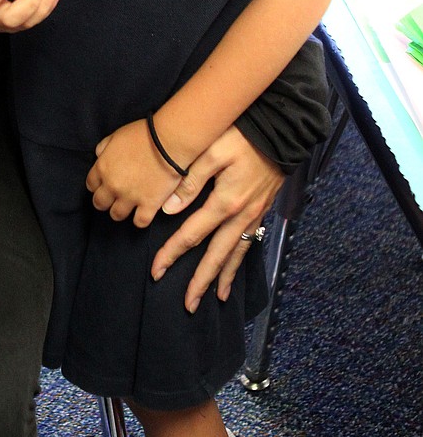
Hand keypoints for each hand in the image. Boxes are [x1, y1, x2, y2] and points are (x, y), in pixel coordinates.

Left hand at [86, 119, 181, 226]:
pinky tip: (143, 213)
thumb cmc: (144, 134)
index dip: (97, 186)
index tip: (103, 185)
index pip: (91, 185)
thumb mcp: (117, 135)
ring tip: (127, 206)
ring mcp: (130, 197)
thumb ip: (105, 148)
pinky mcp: (149, 204)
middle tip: (112, 199)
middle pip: (100, 203)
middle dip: (104, 201)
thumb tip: (99, 155)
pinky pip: (139, 222)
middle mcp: (113, 185)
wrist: (169, 141)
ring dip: (120, 211)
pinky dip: (140, 220)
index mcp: (103, 167)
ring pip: (117, 215)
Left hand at [150, 127, 283, 312]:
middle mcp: (240, 215)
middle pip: (216, 256)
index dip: (172, 254)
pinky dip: (238, 262)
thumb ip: (189, 180)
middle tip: (187, 305)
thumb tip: (167, 209)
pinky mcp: (260, 211)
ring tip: (213, 299)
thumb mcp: (212, 151)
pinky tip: (233, 270)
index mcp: (224, 202)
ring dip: (222, 278)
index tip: (156, 271)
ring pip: (234, 255)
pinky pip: (247, 244)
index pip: (191, 235)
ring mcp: (253, 216)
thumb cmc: (242, 135)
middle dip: (200, 282)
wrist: (280, 131)